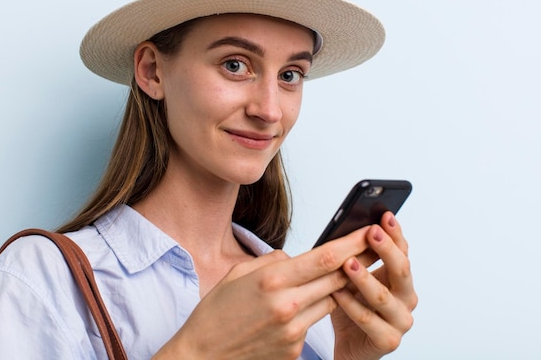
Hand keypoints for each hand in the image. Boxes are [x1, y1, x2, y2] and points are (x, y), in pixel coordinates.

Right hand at [153, 226, 372, 359]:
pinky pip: (313, 323)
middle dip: (360, 262)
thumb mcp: (238, 273)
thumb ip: (273, 261)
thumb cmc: (215, 313)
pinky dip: (309, 312)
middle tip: (376, 247)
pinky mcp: (295, 350)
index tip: (369, 232)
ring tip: (332, 276)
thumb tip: (296, 258)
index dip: (352, 244)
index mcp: (271, 281)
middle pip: (337, 279)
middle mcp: (287, 306)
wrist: (203, 356)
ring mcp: (293, 331)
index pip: (325, 258)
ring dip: (335, 288)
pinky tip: (289, 312)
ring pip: (330, 301)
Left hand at [331, 212, 417, 359]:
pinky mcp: (388, 340)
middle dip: (386, 249)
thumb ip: (355, 255)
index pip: (402, 250)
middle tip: (371, 232)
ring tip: (348, 263)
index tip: (385, 214)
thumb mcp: (352, 277)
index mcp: (400, 278)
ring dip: (365, 278)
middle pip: (401, 270)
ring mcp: (400, 320)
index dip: (395, 233)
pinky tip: (336, 293)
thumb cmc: (351, 306)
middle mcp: (406, 297)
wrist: (349, 346)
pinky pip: (367, 320)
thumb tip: (345, 226)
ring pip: (383, 296)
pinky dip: (350, 305)